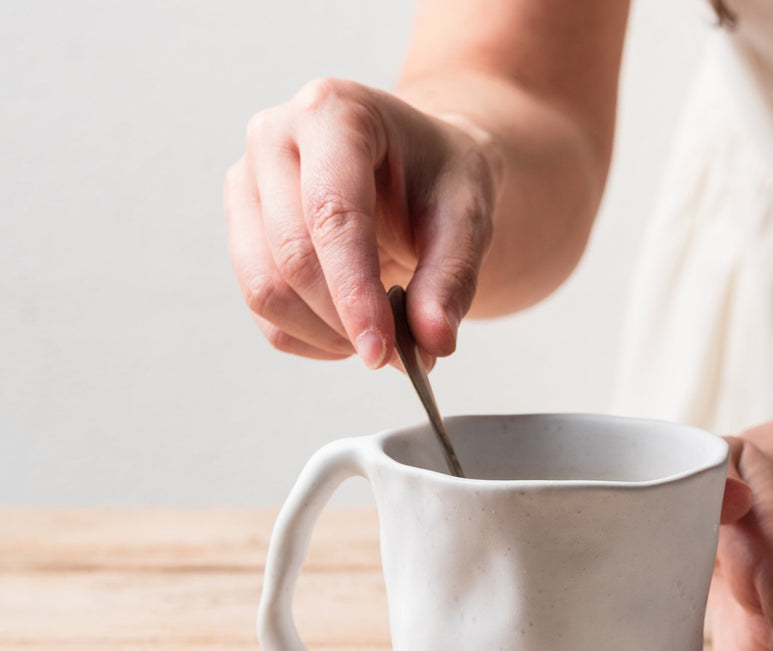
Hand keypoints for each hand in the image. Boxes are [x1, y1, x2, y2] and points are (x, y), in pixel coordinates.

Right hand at [224, 78, 499, 365]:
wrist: (418, 167)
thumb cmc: (441, 180)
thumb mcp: (467, 220)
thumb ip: (451, 281)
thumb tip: (432, 344)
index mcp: (334, 112)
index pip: (332, 215)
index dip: (354, 293)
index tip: (381, 351)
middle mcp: (274, 137)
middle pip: (291, 257)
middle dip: (344, 320)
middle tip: (399, 352)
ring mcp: (247, 184)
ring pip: (264, 289)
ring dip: (324, 334)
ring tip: (379, 335)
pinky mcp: (241, 230)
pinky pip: (261, 309)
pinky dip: (308, 338)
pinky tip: (349, 331)